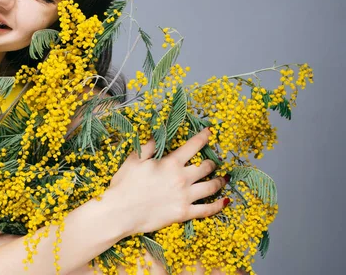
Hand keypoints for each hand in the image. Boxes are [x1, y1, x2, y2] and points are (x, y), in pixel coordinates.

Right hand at [106, 128, 227, 235]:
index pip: (193, 146)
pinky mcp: (184, 213)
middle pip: (206, 167)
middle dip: (212, 162)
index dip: (204, 137)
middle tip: (213, 161)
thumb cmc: (125, 184)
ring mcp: (185, 196)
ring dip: (220, 181)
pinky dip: (218, 205)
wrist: (121, 212)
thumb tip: (156, 134)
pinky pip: (207, 210)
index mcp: (171, 163)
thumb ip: (148, 146)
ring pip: (211, 186)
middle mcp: (182, 178)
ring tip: (224, 179)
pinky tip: (225, 201)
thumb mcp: (134, 160)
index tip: (210, 132)